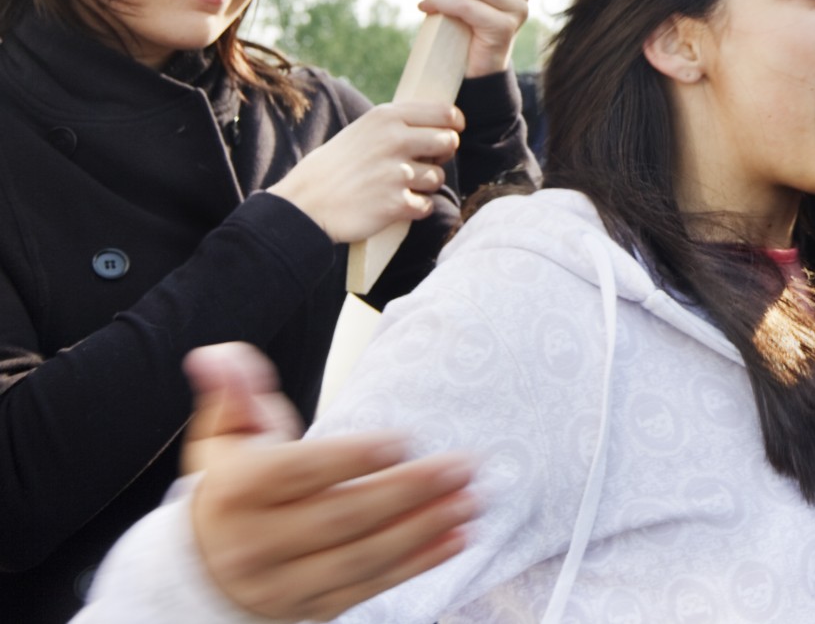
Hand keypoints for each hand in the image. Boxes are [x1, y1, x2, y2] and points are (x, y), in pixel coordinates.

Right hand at [183, 344, 477, 620]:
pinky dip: (417, 565)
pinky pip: (369, 587)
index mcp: (237, 492)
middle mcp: (255, 543)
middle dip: (408, 492)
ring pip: (362, 557)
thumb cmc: (232, 486)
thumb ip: (235, 392)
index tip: (404, 440)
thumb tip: (220, 357)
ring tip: (470, 501)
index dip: (353, 457)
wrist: (202, 570)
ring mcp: (283, 583)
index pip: (300, 473)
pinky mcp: (310, 609)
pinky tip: (456, 538)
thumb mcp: (226, 435)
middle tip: (462, 466)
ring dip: (423, 529)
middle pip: (341, 517)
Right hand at [268, 102, 462, 243]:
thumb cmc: (333, 168)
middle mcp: (394, 140)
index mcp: (386, 117)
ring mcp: (396, 172)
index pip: (445, 113)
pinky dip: (415, 209)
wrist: (303, 205)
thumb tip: (442, 124)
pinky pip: (426, 205)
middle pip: (449, 143)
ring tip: (397, 187)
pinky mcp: (395, 203)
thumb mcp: (362, 131)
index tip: (451, 132)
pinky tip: (394, 206)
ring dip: (424, 186)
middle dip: (441, 155)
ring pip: (438, 177)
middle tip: (423, 163)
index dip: (453, 125)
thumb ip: (397, 125)